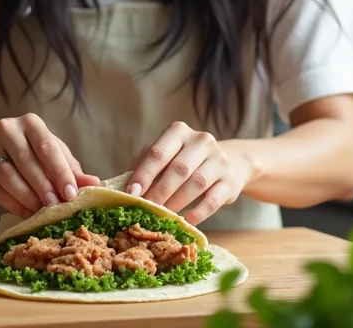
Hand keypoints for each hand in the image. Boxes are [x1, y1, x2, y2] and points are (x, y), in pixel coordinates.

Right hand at [0, 113, 99, 218]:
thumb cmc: (23, 148)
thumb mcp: (47, 151)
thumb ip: (69, 167)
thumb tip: (95, 183)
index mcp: (31, 123)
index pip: (47, 147)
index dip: (60, 172)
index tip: (72, 194)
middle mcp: (7, 129)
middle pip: (28, 161)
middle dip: (44, 186)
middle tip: (57, 206)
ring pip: (9, 176)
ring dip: (27, 196)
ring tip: (41, 211)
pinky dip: (12, 203)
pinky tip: (25, 212)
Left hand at [126, 121, 254, 225]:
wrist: (228, 162)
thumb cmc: (183, 160)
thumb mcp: (163, 155)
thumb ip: (143, 167)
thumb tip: (122, 189)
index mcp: (178, 131)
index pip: (158, 152)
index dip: (144, 174)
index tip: (131, 194)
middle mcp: (201, 140)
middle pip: (178, 169)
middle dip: (159, 192)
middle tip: (147, 210)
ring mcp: (219, 159)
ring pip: (196, 183)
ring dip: (177, 203)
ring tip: (164, 216)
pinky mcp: (230, 180)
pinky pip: (214, 199)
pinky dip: (198, 212)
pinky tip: (186, 220)